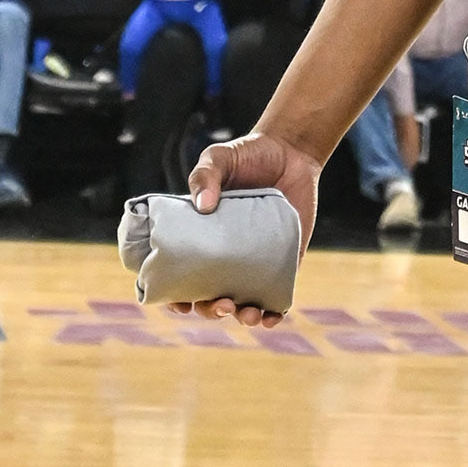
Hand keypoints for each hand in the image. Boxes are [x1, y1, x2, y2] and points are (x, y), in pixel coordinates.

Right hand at [181, 130, 320, 324]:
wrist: (290, 149)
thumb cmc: (248, 154)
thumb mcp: (218, 158)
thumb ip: (204, 175)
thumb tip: (203, 207)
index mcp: (203, 239)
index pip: (183, 276)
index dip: (177, 297)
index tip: (179, 304)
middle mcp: (226, 256)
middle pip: (211, 298)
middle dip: (211, 311)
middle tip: (220, 303)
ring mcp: (254, 261)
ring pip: (243, 303)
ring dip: (242, 317)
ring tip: (248, 314)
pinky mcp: (283, 259)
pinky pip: (277, 295)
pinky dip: (273, 312)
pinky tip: (271, 317)